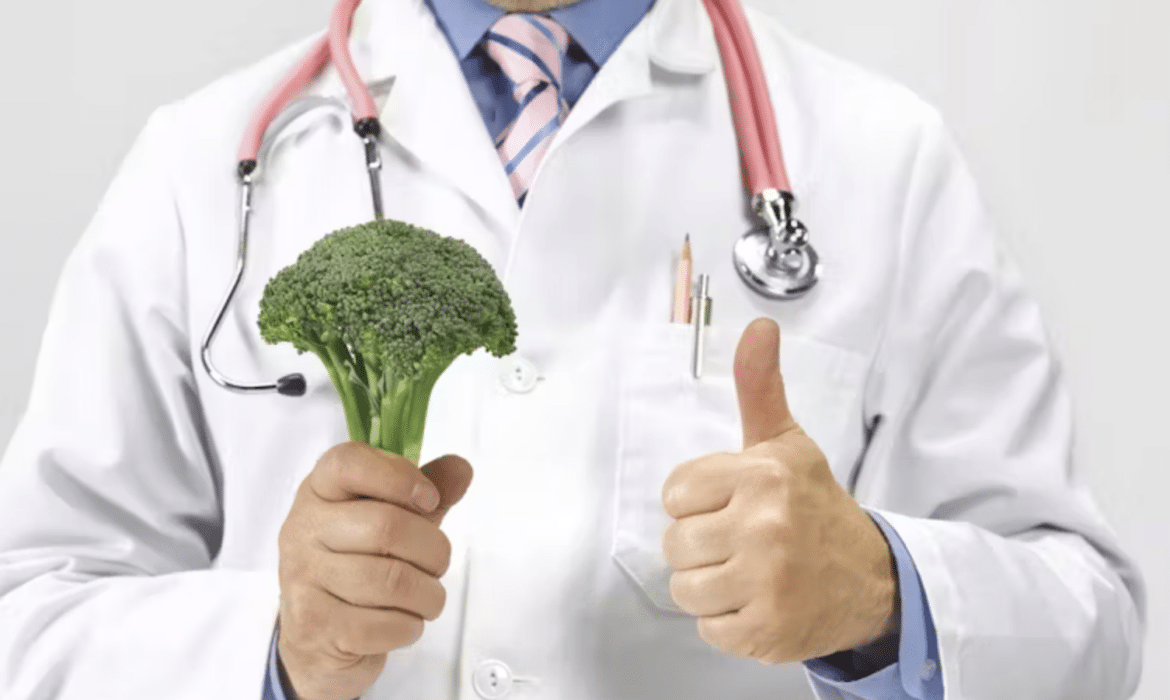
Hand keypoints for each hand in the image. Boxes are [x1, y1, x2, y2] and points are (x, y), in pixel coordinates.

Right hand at [277, 443, 472, 699]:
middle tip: (438, 564)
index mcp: (318, 491)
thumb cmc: (359, 564)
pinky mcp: (315, 625)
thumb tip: (461, 468)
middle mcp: (303, 529)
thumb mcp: (392, 518)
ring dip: (428, 594)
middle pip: (387, 526)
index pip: (348, 462)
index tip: (430, 499)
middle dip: (433, 550)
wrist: (317, 637)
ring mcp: (303, 578)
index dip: (399, 476)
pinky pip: (385, 624)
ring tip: (427, 597)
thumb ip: (425, 490)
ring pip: (392, 581)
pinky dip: (410, 626)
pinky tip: (403, 622)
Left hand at [661, 318, 897, 663]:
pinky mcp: (766, 630)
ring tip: (749, 573)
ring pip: (684, 588)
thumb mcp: (786, 444)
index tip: (731, 505)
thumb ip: (759, 388)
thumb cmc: (815, 508)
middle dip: (702, 546)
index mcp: (762, 476)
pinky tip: (758, 601)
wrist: (872, 579)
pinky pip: (708, 627)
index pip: (674, 494)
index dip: (697, 503)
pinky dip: (728, 621)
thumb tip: (758, 327)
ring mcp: (767, 582)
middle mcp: (765, 526)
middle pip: (675, 544)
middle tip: (743, 542)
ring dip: (710, 587)